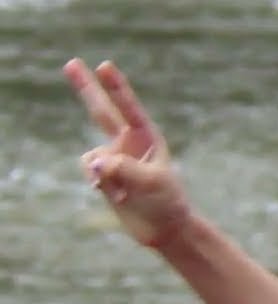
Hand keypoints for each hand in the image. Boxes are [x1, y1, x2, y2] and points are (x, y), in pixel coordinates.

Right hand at [64, 58, 190, 247]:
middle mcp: (128, 143)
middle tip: (71, 62)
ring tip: (127, 194)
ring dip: (105, 177)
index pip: (128, 107)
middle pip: (101, 111)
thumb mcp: (151, 183)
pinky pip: (90, 173)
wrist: (164, 229)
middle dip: (86, 87)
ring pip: (93, 158)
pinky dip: (100, 185)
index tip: (104, 65)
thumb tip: (94, 162)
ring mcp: (114, 157)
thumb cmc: (167, 202)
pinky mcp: (104, 174)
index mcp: (147, 138)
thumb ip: (123, 168)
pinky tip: (118, 198)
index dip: (115, 87)